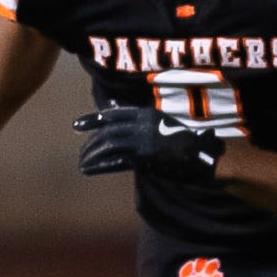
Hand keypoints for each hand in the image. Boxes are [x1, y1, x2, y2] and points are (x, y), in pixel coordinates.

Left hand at [74, 107, 221, 182]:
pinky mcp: (146, 157)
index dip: (92, 119)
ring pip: (110, 145)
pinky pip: (118, 160)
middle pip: (108, 132)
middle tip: (80, 153)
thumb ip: (135, 117)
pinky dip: (101, 165)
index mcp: (145, 113)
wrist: (200, 151)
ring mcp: (144, 141)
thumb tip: (110, 107)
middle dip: (91, 143)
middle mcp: (142, 125)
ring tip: (82, 163)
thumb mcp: (157, 120)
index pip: (112, 114)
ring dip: (93, 154)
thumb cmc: (178, 136)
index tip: (76, 125)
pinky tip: (90, 169)